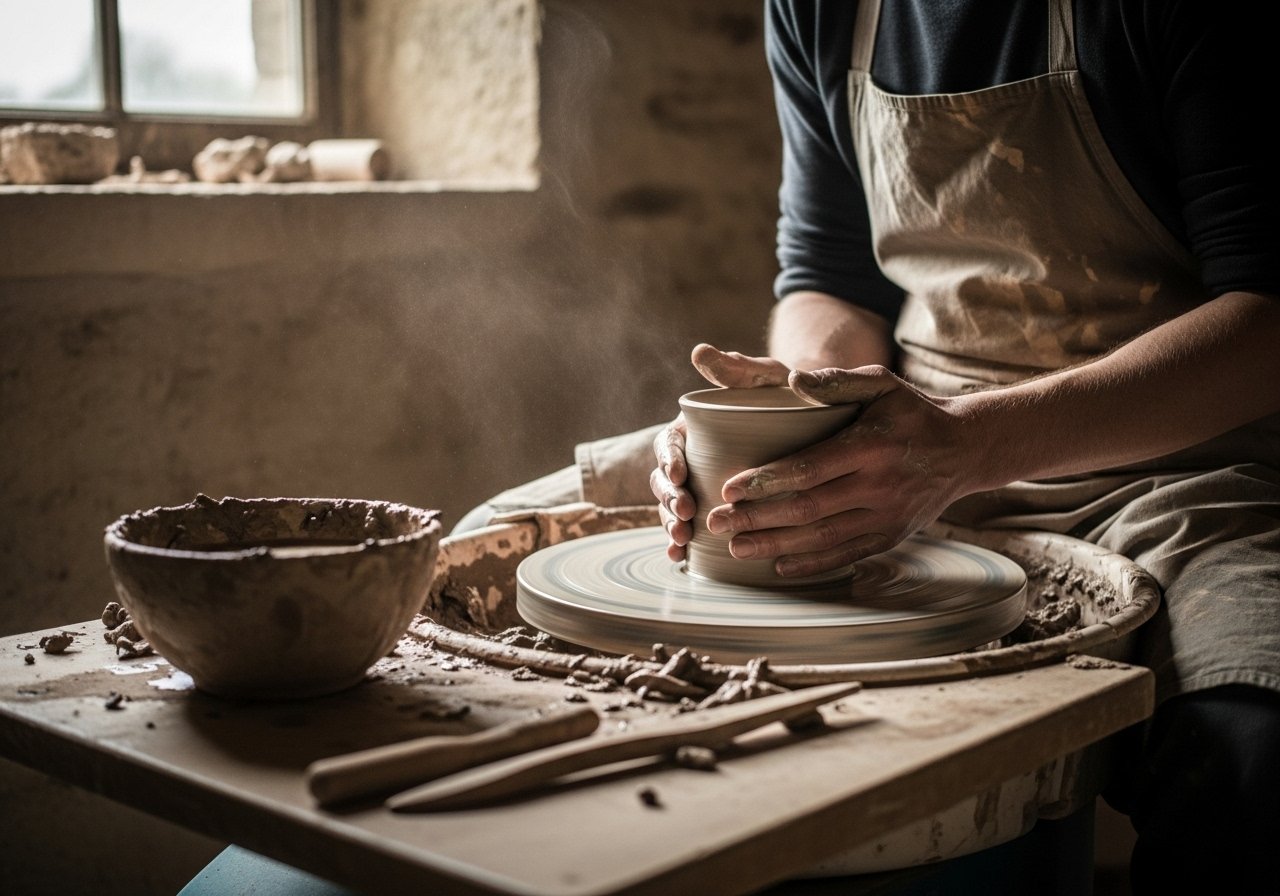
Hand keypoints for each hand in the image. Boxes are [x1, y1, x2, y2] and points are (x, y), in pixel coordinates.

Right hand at [651, 344, 791, 561]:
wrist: (812, 423)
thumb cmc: (786, 397)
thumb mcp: (765, 378)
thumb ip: (737, 368)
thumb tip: (700, 351)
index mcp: (693, 428)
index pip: (668, 443)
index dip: (667, 460)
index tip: (679, 473)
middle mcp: (692, 458)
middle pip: (665, 481)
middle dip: (667, 500)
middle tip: (683, 514)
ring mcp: (702, 486)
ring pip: (674, 507)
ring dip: (670, 525)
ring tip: (681, 539)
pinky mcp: (716, 508)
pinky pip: (693, 529)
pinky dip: (681, 545)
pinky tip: (681, 559)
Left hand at [703, 365, 969, 577]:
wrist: (966, 449)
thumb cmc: (911, 411)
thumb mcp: (881, 384)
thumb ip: (836, 382)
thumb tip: (793, 379)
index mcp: (871, 446)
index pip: (809, 468)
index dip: (766, 482)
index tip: (729, 489)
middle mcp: (880, 485)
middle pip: (808, 509)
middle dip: (757, 518)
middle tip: (716, 523)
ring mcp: (888, 516)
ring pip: (823, 538)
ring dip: (775, 546)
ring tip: (735, 549)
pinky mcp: (892, 536)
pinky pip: (847, 555)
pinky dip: (812, 564)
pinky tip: (779, 567)